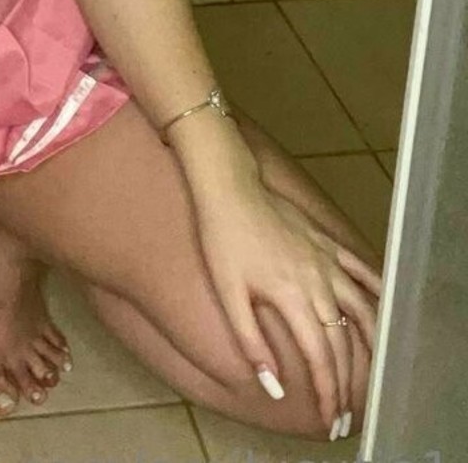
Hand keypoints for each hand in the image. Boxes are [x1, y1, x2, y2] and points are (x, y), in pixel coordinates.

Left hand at [191, 174, 378, 439]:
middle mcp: (318, 281)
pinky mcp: (327, 242)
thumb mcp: (228, 294)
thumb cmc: (222, 239)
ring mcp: (326, 260)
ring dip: (372, 345)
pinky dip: (378, 292)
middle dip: (347, 382)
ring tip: (374, 373)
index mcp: (293, 297)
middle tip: (346, 411)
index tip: (331, 419)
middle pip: (343, 341)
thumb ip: (252, 343)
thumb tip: (274, 387)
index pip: (320, 358)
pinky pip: (361, 270)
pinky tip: (384, 308)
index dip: (328, 392)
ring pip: (362, 309)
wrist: (228, 187)